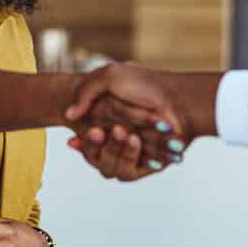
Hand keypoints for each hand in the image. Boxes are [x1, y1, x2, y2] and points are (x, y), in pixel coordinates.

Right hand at [63, 63, 214, 180]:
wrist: (178, 99)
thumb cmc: (146, 85)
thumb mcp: (110, 76)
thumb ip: (85, 92)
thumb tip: (69, 115)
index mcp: (109, 121)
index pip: (87, 139)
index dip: (80, 141)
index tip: (72, 138)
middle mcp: (120, 139)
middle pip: (96, 156)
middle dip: (95, 145)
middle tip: (99, 131)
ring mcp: (133, 152)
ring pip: (110, 166)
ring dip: (113, 150)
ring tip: (122, 131)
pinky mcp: (147, 164)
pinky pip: (129, 171)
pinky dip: (129, 157)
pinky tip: (134, 141)